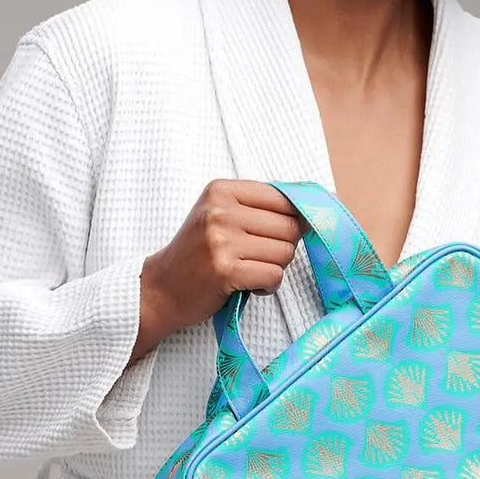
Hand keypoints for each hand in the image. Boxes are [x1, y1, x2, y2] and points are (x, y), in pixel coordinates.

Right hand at [147, 179, 308, 331]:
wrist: (161, 288)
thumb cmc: (199, 253)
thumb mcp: (221, 215)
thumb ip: (262, 208)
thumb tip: (318, 207)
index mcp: (222, 190)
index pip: (283, 198)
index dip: (294, 219)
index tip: (284, 233)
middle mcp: (220, 210)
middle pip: (290, 226)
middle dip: (282, 247)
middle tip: (257, 257)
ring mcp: (221, 240)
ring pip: (285, 252)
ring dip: (274, 268)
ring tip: (249, 270)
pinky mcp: (225, 270)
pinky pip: (274, 275)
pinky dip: (268, 286)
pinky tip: (249, 286)